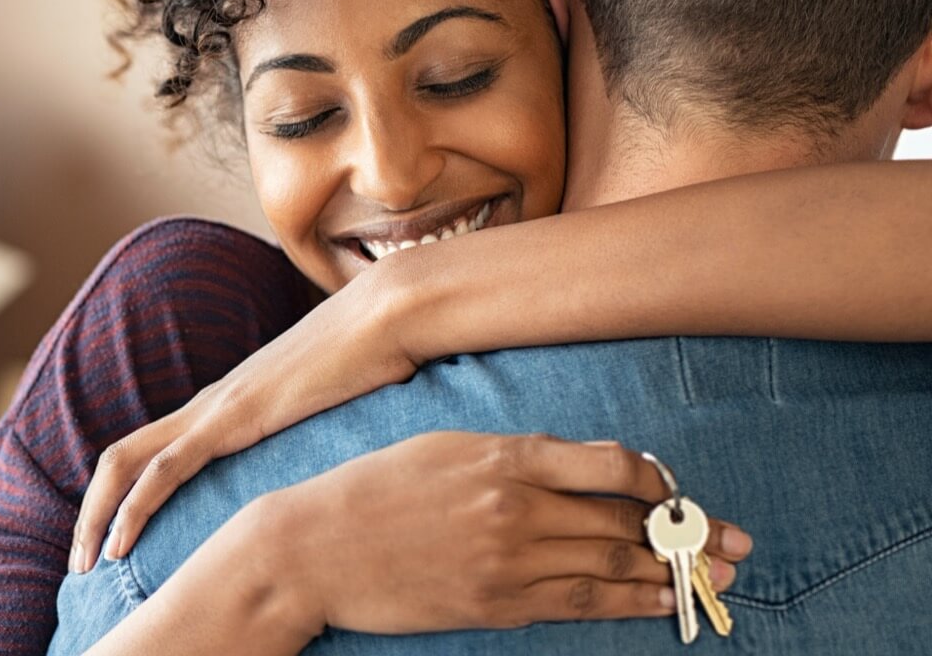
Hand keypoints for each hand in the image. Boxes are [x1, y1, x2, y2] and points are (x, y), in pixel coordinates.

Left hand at [71, 266, 419, 572]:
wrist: (385, 316)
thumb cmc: (371, 358)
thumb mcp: (331, 405)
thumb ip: (312, 426)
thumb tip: (325, 447)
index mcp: (228, 401)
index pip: (153, 449)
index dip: (122, 494)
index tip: (114, 539)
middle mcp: (210, 403)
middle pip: (122, 455)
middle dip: (90, 510)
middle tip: (80, 562)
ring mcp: (217, 407)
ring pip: (127, 461)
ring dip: (96, 516)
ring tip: (83, 564)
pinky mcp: (234, 417)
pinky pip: (166, 467)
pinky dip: (134, 507)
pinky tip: (120, 543)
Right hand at [259, 433, 751, 633]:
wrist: (317, 547)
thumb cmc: (375, 487)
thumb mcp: (444, 447)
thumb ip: (512, 454)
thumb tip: (573, 466)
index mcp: (504, 456)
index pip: (610, 464)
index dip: (656, 479)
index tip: (674, 488)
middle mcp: (516, 507)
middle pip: (624, 520)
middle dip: (687, 532)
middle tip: (735, 542)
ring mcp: (508, 561)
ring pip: (612, 566)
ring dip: (672, 572)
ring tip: (717, 575)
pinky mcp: (496, 605)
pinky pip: (578, 604)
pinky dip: (627, 603)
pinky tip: (661, 604)